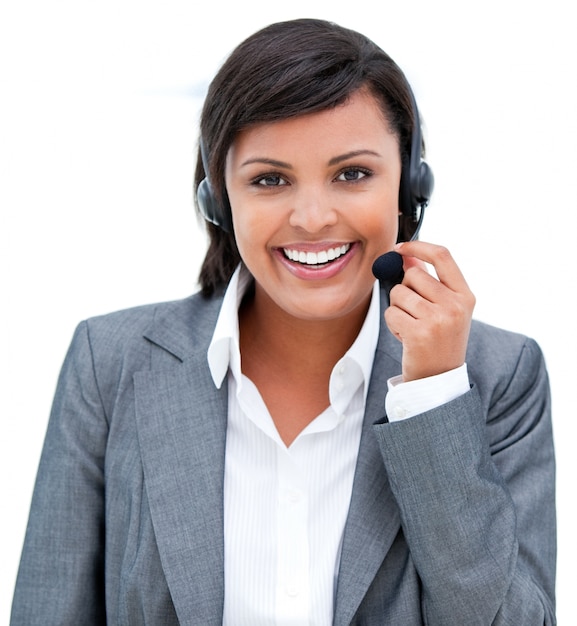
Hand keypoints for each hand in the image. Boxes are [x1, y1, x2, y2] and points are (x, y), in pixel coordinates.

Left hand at [385, 241, 475, 381]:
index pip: (442, 256)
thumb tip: (406, 254)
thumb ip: (428, 280)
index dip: (418, 246)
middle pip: (413, 275)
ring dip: (398, 309)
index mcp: (465, 296)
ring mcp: (438, 320)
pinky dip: (393, 324)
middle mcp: (456, 305)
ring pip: (398, 293)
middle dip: (404, 289)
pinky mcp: (419, 334)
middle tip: (413, 312)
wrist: (439, 379)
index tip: (400, 248)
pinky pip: (391, 313)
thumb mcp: (443, 308)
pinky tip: (406, 337)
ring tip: (412, 326)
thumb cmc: (438, 340)